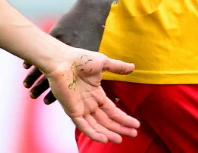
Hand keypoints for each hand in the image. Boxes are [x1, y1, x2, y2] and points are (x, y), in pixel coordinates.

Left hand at [25, 47, 139, 143]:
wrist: (61, 60)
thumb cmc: (79, 59)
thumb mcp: (103, 62)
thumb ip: (117, 67)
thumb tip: (133, 66)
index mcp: (96, 94)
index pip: (112, 110)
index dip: (124, 118)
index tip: (136, 125)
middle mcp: (89, 103)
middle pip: (107, 120)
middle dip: (120, 128)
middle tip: (134, 135)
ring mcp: (80, 108)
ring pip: (96, 126)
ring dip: (108, 133)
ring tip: (120, 140)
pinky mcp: (71, 110)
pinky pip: (83, 126)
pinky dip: (93, 133)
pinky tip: (104, 139)